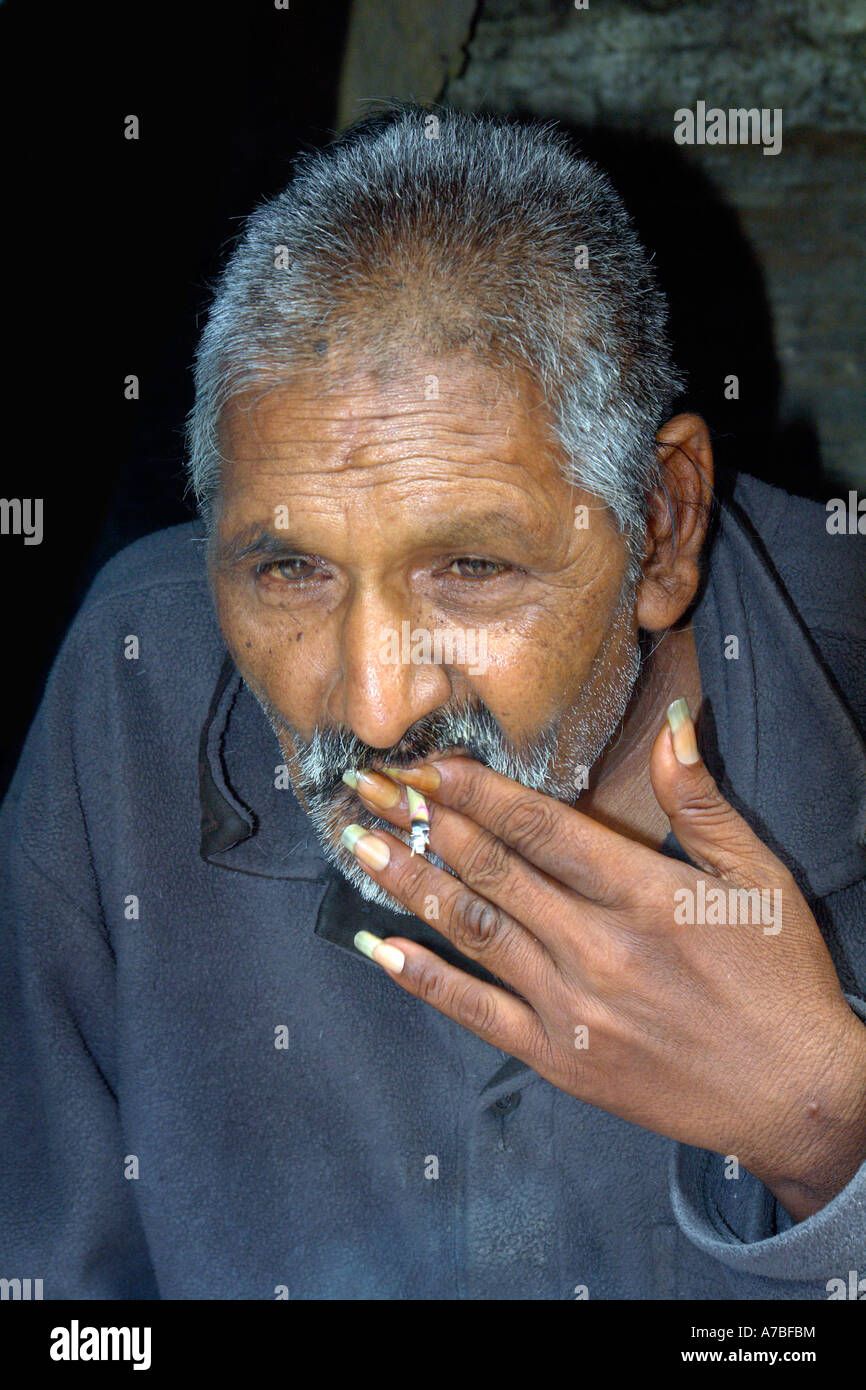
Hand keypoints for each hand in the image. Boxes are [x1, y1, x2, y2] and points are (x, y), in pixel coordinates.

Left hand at [341, 701, 865, 1220]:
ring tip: (357, 843)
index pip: (540, 828)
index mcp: (645, 895)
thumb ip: (701, 800)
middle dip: (422, 821)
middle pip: (491, 870)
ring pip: (472, 930)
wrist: (796, 1096)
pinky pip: (476, 1012)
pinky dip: (424, 978)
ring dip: (409, 883)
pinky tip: (376, 948)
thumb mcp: (758, 877)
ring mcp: (571, 1008)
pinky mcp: (559, 1059)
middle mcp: (596, 948)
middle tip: (367, 786)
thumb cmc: (780, 980)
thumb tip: (672, 722)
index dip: (476, 790)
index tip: (425, 761)